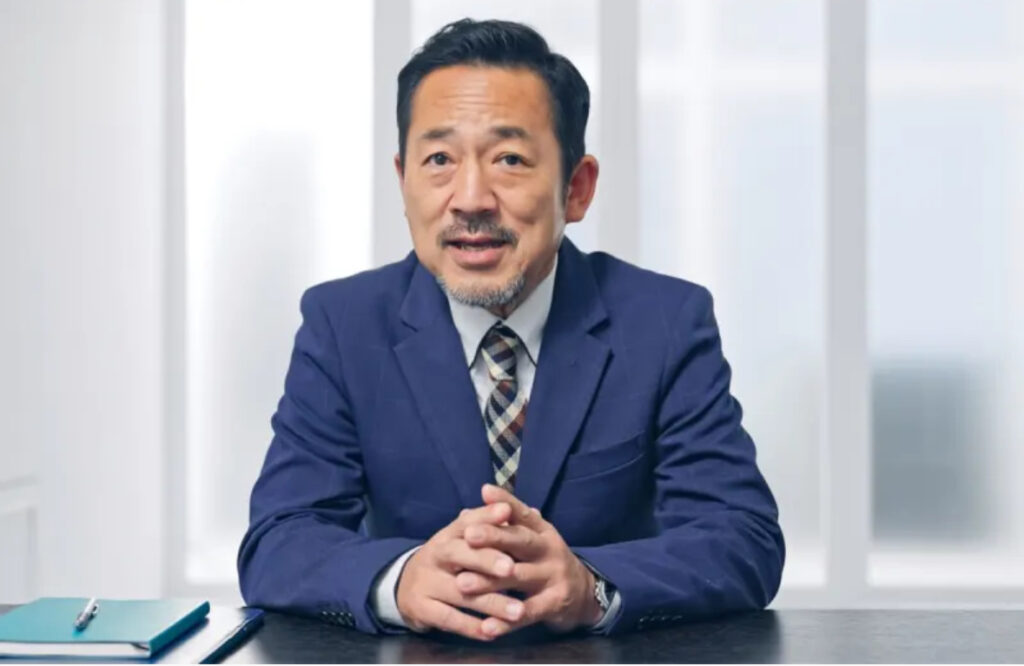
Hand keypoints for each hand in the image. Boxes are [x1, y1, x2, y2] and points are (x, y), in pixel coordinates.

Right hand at [395, 501, 527, 640]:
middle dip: (486, 560)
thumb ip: (491, 528)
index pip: (467, 521)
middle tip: (511, 568)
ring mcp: (426, 582)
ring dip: (491, 603)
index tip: (507, 511)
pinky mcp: (421, 608)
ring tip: (518, 611)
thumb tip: (525, 510)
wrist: (405, 586)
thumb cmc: (449, 561)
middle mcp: (435, 554)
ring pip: (460, 592)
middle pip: (459, 554)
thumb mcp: (463, 541)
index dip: (486, 515)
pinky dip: (471, 627)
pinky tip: (492, 632)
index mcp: (448, 534)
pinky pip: (448, 619)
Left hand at [455, 484, 603, 632]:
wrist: (585, 594)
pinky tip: (485, 627)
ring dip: (490, 582)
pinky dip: (505, 622)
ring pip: (519, 578)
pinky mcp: (555, 604)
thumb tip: (475, 502)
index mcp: (543, 531)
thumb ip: (507, 522)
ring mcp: (554, 577)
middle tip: (468, 535)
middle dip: (494, 538)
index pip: (524, 513)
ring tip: (463, 583)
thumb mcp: (533, 539)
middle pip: (521, 541)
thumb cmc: (546, 562)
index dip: (506, 502)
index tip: (485, 492)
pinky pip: (528, 613)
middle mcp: (550, 550)